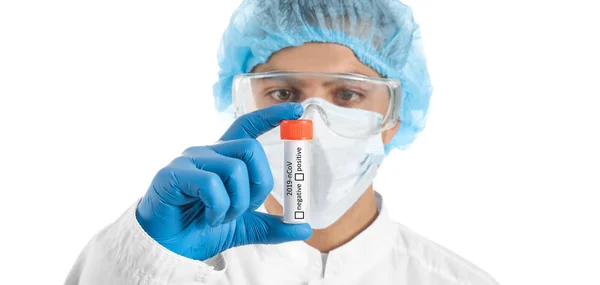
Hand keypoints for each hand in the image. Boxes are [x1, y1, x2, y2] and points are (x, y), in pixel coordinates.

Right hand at [136, 103, 310, 260]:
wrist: (166, 248)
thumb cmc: (199, 228)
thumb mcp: (243, 228)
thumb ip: (271, 226)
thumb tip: (303, 229)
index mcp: (224, 158)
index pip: (249, 126)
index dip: (272, 116)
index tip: (296, 110)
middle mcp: (208, 153)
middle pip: (251, 148)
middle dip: (260, 183)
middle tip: (247, 208)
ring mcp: (190, 161)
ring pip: (235, 168)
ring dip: (237, 203)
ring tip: (221, 217)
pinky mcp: (175, 174)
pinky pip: (212, 184)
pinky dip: (218, 209)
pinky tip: (208, 218)